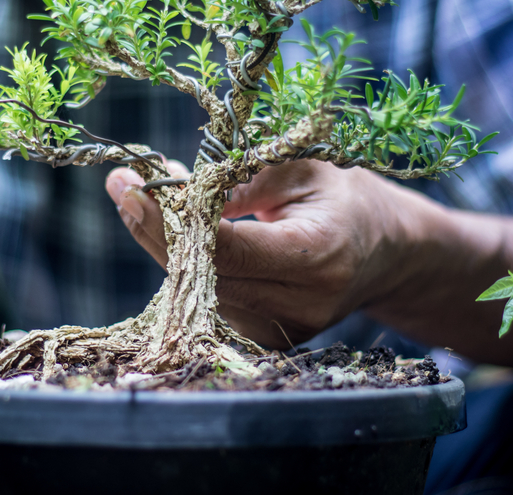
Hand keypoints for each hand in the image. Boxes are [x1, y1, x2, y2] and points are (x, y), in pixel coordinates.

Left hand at [106, 160, 431, 347]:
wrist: (387, 253)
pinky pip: (209, 304)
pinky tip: (183, 236)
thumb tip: (174, 190)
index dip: (173, 219)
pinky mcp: (269, 341)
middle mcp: (301, 303)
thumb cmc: (344, 200)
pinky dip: (188, 269)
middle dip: (156, 229)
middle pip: (204, 274)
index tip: (130, 185)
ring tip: (155, 201)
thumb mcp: (301, 171)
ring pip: (198, 292)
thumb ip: (240, 181)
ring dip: (167, 246)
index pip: (228, 247)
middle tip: (125, 186)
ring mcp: (283, 330)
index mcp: (318, 254)